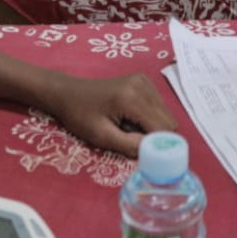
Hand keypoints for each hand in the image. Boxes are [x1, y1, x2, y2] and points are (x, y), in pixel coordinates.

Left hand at [43, 74, 177, 157]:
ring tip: (128, 128)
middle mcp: (142, 85)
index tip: (148, 156)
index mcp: (132, 98)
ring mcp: (144, 81)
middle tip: (133, 142)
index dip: (158, 145)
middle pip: (168, 121)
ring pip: (166, 115)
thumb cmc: (80, 116)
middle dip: (156, 137)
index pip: (162, 128)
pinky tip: (131, 119)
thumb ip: (130, 145)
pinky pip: (159, 107)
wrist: (68, 93)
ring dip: (153, 128)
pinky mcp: (143, 82)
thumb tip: (155, 153)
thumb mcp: (101, 136)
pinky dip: (150, 118)